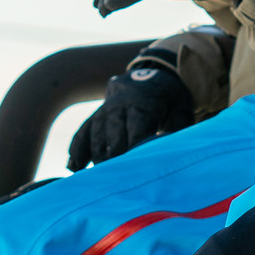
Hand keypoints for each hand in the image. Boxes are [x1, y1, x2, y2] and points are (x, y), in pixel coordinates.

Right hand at [65, 48, 196, 168]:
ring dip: (94, 156)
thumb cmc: (169, 98)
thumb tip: (176, 148)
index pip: (137, 129)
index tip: (136, 167)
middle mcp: (119, 106)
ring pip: (95, 134)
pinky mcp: (95, 117)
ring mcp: (104, 111)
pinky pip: (82, 132)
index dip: (136, 148)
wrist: (149, 76)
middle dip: (113, 156)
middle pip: (113, 134)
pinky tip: (73, 167)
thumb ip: (179, 127)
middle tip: (115, 178)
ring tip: (95, 178)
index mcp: (143, 104)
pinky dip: (77, 149)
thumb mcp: (181, 106)